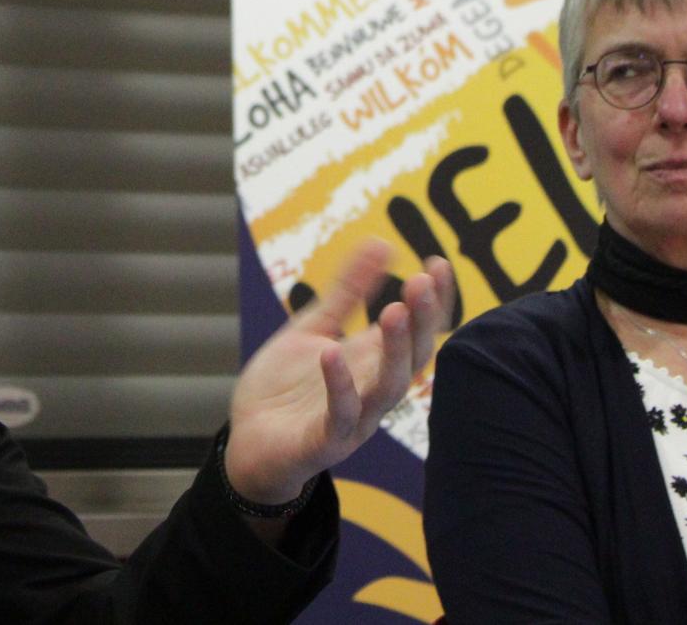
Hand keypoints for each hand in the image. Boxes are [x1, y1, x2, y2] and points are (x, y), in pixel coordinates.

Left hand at [223, 242, 454, 506]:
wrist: (247, 444)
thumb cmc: (286, 390)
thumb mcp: (313, 329)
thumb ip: (347, 292)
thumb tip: (382, 242)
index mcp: (373, 362)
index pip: (416, 330)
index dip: (432, 301)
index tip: (439, 263)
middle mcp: (372, 390)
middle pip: (413, 357)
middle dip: (421, 320)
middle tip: (422, 281)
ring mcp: (353, 419)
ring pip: (387, 388)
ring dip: (394, 351)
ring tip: (393, 311)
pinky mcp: (324, 442)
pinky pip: (340, 415)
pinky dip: (339, 386)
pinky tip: (332, 352)